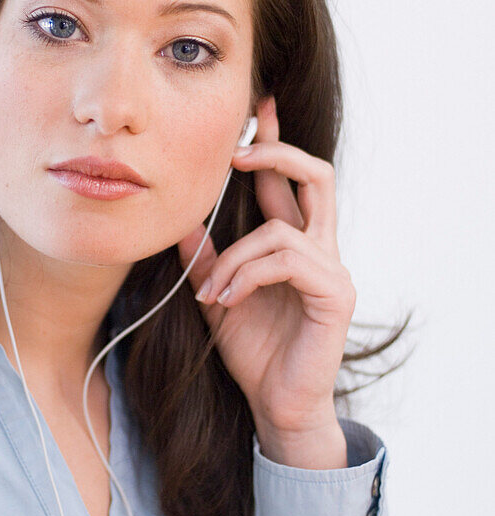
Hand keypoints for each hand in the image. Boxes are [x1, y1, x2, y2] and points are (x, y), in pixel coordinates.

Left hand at [177, 95, 355, 458]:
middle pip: (316, 176)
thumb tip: (180, 221)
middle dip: (277, 153)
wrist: (276, 406)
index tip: (258, 109)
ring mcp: (332, 270)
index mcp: (293, 244)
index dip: (274, 143)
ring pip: (282, 228)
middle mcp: (319, 248)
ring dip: (236, 257)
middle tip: (239, 151)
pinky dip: (247, 275)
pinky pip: (287, 259)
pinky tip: (228, 300)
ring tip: (213, 292)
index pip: (288, 181)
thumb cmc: (254, 353)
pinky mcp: (335, 293)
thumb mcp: (218, 296)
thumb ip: (206, 259)